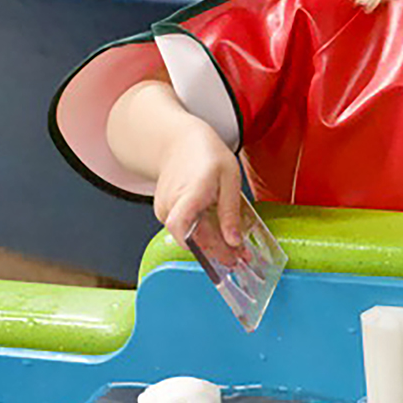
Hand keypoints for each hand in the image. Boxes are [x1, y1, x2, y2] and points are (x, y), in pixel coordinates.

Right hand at [153, 120, 246, 265]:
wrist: (180, 143)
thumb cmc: (206, 156)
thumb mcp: (230, 178)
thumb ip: (230, 211)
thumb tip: (234, 241)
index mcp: (190, 193)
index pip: (181, 226)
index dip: (200, 245)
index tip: (227, 254)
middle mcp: (172, 203)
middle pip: (190, 239)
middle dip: (216, 253)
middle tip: (239, 258)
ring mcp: (164, 208)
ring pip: (187, 236)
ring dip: (210, 245)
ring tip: (233, 249)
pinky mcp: (163, 212)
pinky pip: (183, 229)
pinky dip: (201, 235)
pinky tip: (217, 235)